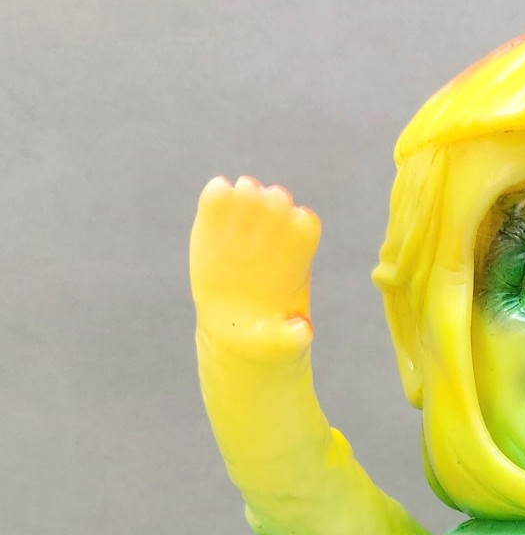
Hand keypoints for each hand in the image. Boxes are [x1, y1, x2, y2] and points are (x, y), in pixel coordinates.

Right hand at [189, 175, 320, 356]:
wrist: (235, 331)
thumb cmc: (265, 337)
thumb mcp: (280, 344)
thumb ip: (292, 338)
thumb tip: (303, 330)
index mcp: (299, 256)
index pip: (304, 223)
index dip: (294, 225)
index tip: (279, 249)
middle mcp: (275, 234)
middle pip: (278, 198)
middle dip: (268, 207)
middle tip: (252, 237)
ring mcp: (245, 226)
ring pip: (249, 190)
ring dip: (241, 199)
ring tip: (231, 235)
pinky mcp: (214, 225)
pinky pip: (217, 194)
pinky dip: (215, 195)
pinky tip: (211, 220)